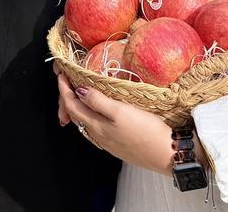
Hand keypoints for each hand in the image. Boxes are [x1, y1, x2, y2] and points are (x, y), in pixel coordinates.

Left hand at [56, 73, 174, 174]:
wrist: (166, 154)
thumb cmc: (145, 131)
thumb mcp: (120, 111)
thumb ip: (97, 101)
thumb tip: (79, 91)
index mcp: (95, 125)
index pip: (71, 105)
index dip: (64, 88)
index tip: (61, 74)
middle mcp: (97, 134)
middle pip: (74, 113)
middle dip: (66, 97)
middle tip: (65, 82)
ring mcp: (106, 140)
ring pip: (84, 120)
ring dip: (77, 106)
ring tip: (77, 93)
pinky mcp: (117, 143)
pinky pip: (95, 126)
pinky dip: (89, 114)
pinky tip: (96, 110)